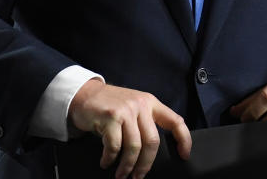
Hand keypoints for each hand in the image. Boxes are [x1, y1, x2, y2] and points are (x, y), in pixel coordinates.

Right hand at [68, 79, 190, 178]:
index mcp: (150, 102)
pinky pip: (114, 146)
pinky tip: (106, 162)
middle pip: (152, 142)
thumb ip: (144, 122)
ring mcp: (126, 110)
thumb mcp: (132, 107)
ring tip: (122, 175)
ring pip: (134, 147)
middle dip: (146, 165)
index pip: (175, 121)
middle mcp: (141, 104)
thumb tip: (152, 153)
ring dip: (127, 166)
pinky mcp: (110, 116)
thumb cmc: (108, 106)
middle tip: (139, 176)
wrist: (82, 94)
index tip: (184, 155)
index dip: (183, 140)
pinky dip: (110, 159)